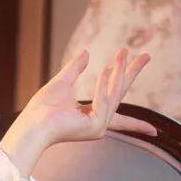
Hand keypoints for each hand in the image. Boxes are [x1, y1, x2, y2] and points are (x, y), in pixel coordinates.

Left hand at [0, 48, 156, 173]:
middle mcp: (98, 123)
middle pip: (120, 93)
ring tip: (123, 52)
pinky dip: (104, 84)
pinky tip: (106, 68)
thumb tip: (87, 53)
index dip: (128, 85)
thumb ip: (76, 68)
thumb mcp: (63, 82)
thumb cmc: (42, 109)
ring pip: (114, 94)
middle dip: (132, 73)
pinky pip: (103, 100)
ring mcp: (99, 127)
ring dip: (120, 72)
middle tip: (147, 55)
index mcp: (91, 114)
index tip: (145, 87)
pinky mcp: (96, 127)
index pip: (116, 100)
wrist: (32, 124)